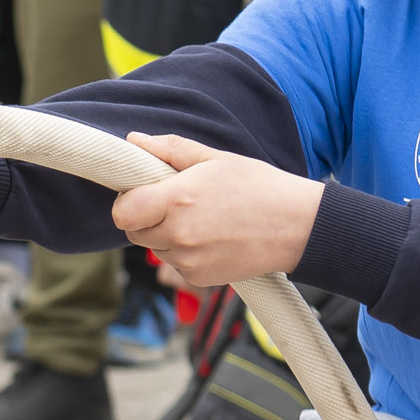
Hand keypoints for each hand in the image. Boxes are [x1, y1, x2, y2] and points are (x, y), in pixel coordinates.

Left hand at [107, 133, 323, 288]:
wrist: (297, 227)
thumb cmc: (258, 186)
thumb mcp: (214, 158)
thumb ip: (169, 150)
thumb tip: (134, 141)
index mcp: (177, 200)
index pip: (122, 211)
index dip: (128, 200)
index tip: (143, 191)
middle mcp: (179, 235)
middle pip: (133, 231)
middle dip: (146, 216)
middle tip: (175, 202)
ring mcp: (188, 261)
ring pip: (154, 248)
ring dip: (165, 235)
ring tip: (200, 218)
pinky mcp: (199, 278)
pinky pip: (175, 264)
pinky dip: (184, 252)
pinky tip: (211, 237)